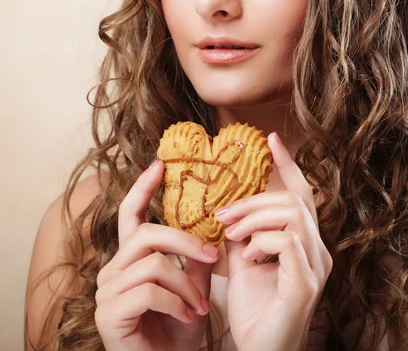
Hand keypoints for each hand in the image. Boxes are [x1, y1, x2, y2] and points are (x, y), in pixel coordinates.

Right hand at [94, 159, 219, 350]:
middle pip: (148, 234)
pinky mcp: (109, 313)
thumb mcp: (195, 286)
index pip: (130, 215)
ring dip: (186, 284)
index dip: (142, 188)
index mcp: (130, 258)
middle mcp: (113, 269)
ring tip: (201, 304)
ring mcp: (107, 292)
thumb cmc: (180, 328)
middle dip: (187, 242)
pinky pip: (151, 291)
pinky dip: (177, 302)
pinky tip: (188, 316)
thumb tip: (215, 223)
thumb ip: (198, 258)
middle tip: (213, 254)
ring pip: (154, 264)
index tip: (160, 164)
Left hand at [216, 132, 332, 350]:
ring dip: (256, 217)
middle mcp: (318, 250)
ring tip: (230, 233)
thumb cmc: (254, 310)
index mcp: (305, 242)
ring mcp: (316, 266)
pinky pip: (289, 242)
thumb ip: (240, 233)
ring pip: (295, 214)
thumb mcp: (242, 261)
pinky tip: (246, 256)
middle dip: (257, 198)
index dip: (289, 164)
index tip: (271, 139)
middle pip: (296, 200)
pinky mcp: (307, 283)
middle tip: (224, 213)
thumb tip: (225, 206)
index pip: (301, 194)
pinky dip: (262, 241)